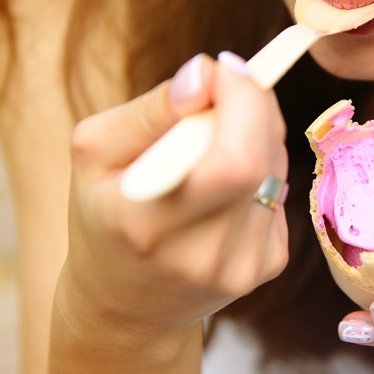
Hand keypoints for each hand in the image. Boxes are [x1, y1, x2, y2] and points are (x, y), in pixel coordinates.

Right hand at [60, 53, 288, 334]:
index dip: (242, 101)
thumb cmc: (104, 216)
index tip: (223, 68)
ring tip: (216, 139)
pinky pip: (278, 192)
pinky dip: (259, 169)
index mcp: (149, 226)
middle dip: (253, 106)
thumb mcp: (95, 154)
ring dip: (257, 135)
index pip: (233, 160)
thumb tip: (206, 75)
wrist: (127, 305)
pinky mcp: (267, 266)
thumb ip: (150, 110)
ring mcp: (242, 266)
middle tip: (226, 89)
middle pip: (263, 160)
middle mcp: (204, 256)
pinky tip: (225, 182)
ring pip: (276, 169)